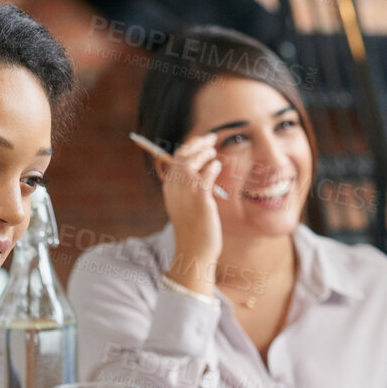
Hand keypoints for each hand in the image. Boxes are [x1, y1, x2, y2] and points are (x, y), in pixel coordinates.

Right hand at [145, 132, 224, 289]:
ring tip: (213, 150)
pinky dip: (211, 168)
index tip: (202, 142)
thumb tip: (204, 169)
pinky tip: (217, 165)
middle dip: (196, 144)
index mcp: (170, 189)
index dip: (189, 147)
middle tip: (211, 138)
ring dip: (203, 153)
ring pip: (190, 164)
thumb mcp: (187, 205)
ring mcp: (186, 194)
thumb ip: (190, 188)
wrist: (194, 249)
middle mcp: (174, 189)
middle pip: (181, 157)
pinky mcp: (200, 201)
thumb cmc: (194, 228)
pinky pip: (204, 177)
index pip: (175, 160)